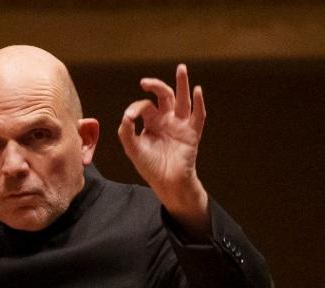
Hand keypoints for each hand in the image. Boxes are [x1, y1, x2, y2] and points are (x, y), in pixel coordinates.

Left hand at [119, 64, 209, 234]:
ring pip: (183, 100)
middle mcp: (167, 119)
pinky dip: (198, 103)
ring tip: (181, 68)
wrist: (166, 183)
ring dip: (182, 84)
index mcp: (152, 122)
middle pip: (165, 96)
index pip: (145, 106)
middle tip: (145, 82)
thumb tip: (126, 115)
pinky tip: (197, 90)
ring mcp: (181, 124)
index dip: (136, 108)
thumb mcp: (133, 149)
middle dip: (156, 86)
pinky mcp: (192, 133)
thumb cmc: (150, 166)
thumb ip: (126, 132)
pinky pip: (197, 115)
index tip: (129, 117)